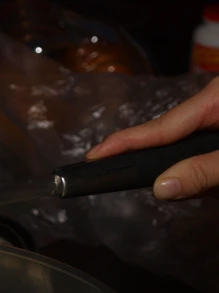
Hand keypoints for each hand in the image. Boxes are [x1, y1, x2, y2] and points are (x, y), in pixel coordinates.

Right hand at [87, 77, 218, 200]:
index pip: (160, 125)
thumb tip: (160, 188)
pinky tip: (215, 176)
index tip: (93, 156)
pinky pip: (204, 153)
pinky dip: (210, 171)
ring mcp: (217, 114)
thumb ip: (204, 171)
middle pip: (173, 139)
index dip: (124, 142)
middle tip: (180, 187)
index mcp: (215, 97)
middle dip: (176, 167)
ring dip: (201, 173)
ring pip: (189, 150)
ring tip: (213, 182)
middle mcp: (212, 102)